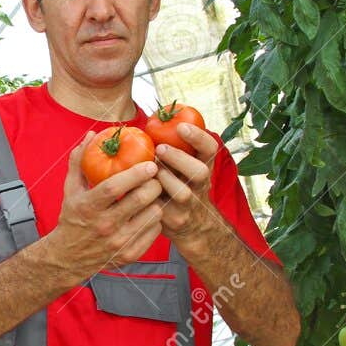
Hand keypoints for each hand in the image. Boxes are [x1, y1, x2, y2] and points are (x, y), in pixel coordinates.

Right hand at [46, 131, 164, 278]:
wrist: (69, 257)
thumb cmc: (72, 217)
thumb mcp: (70, 189)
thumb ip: (79, 161)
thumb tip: (92, 135)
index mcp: (89, 206)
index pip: (114, 187)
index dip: (135, 173)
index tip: (150, 163)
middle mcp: (104, 225)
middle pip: (139, 200)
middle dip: (154, 184)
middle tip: (157, 176)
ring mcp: (118, 242)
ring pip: (152, 216)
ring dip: (157, 201)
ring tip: (154, 194)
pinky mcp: (129, 254)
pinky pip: (154, 232)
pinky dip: (156, 219)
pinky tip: (150, 212)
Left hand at [153, 122, 219, 242]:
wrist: (191, 224)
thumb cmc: (178, 183)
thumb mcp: (182, 165)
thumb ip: (174, 147)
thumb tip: (151, 120)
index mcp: (203, 166)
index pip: (210, 149)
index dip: (198, 137)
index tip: (181, 126)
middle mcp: (201, 185)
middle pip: (200, 172)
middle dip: (179, 158)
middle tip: (160, 148)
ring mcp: (189, 205)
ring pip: (182, 193)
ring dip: (164, 179)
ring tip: (148, 171)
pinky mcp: (175, 221)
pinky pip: (161, 209)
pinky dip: (148, 197)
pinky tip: (136, 188)